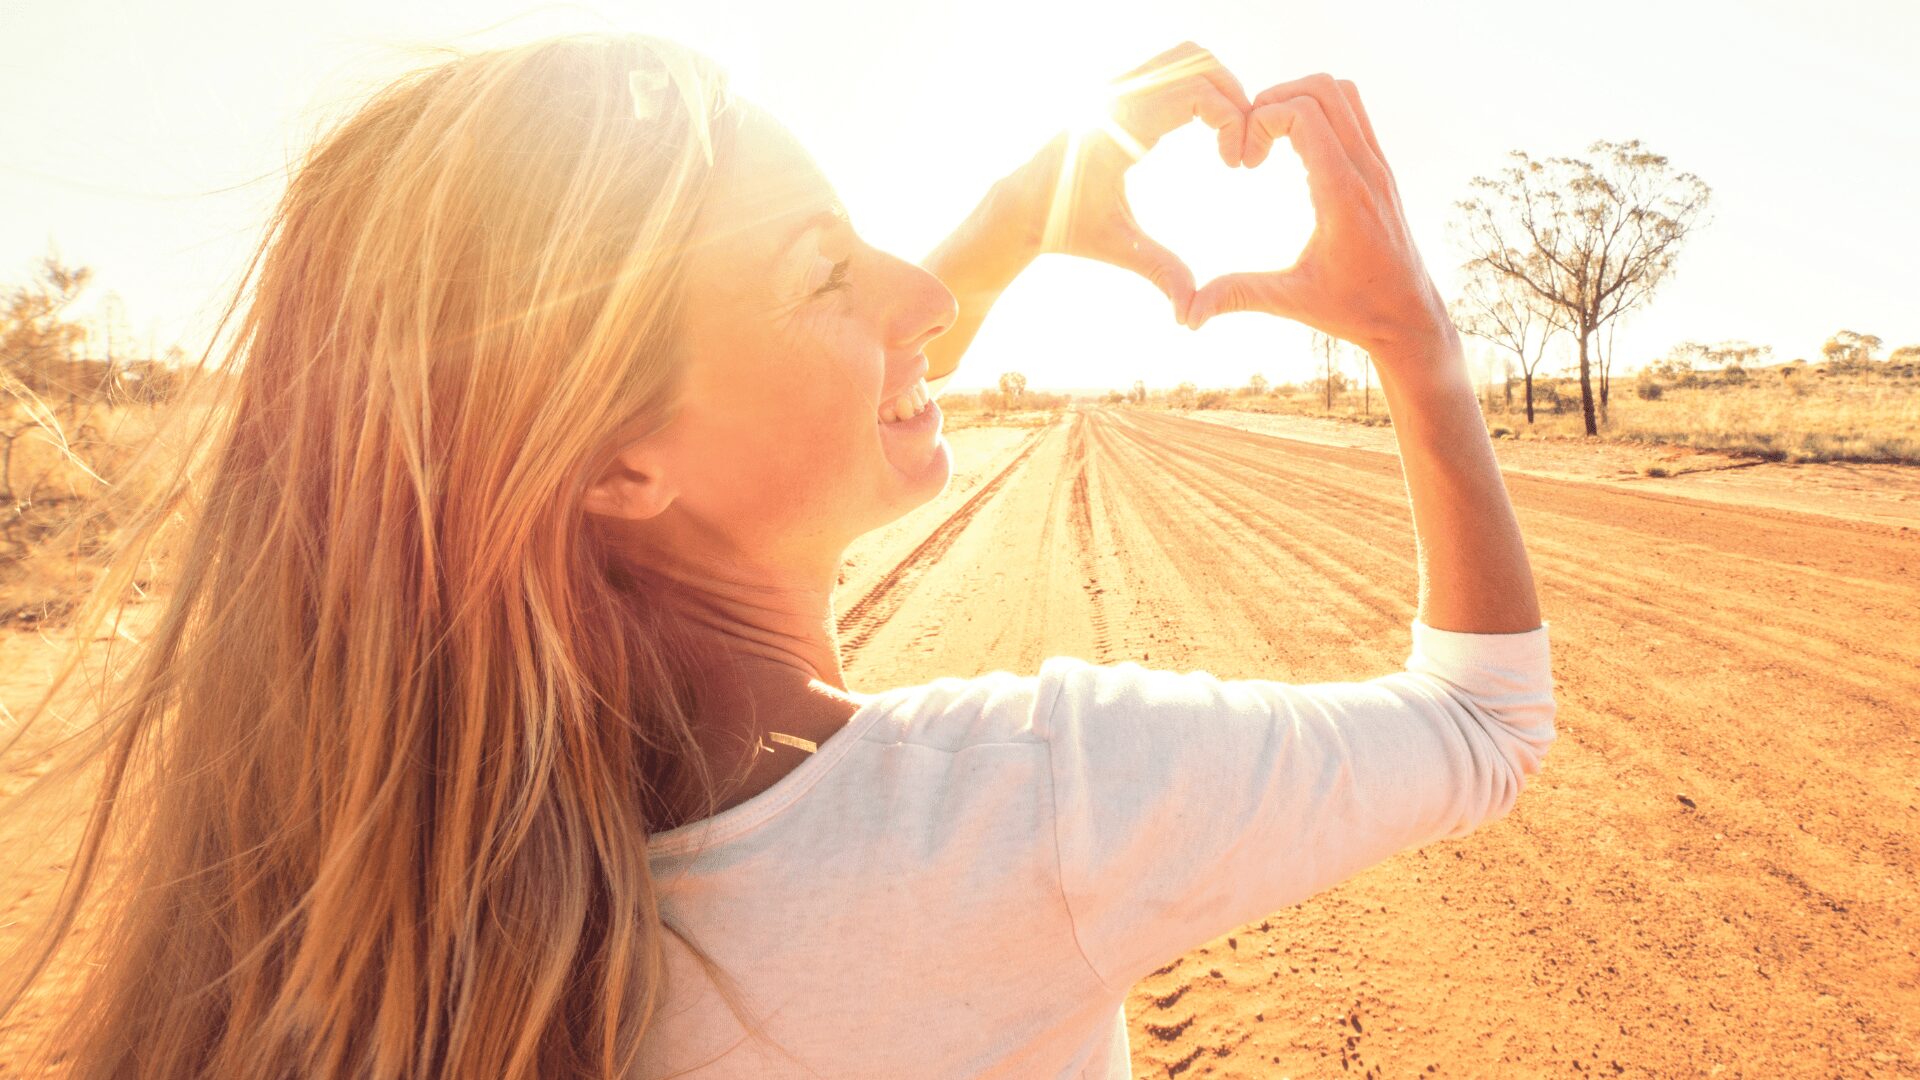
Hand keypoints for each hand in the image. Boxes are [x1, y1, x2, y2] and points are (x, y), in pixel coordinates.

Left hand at [997, 42, 1252, 322]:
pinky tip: (1204, 132)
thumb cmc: (1067, 229)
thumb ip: (1160, 273)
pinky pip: (1170, 68)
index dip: (1233, 120)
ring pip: (1186, 56)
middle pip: (1198, 60)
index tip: (1237, 164)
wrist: (1022, 208)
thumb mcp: (1119, 249)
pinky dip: (1199, 87)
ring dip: (1218, 87)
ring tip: (1227, 136)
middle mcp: (1118, 95)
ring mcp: (1118, 86)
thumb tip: (1191, 316)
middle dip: (1235, 96)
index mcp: (1121, 126)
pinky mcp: (1120, 89)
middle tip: (1243, 144)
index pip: (1197, 91)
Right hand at [1186, 75, 1457, 366]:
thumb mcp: (1291, 302)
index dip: (1261, 120)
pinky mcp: (1380, 168)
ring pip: (1342, 93)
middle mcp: (1365, 169)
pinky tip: (1294, 150)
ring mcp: (1378, 165)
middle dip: (1275, 100)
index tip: (1244, 161)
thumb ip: (1238, 296)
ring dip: (1299, 99)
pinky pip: (1353, 114)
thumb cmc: (1354, 310)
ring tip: (1269, 137)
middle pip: (1323, 88)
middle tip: (1251, 139)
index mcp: (1342, 194)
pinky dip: (1319, 113)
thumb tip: (1188, 314)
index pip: (1302, 114)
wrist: (1409, 316)